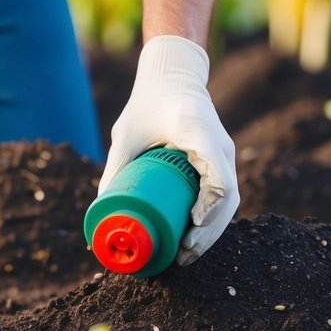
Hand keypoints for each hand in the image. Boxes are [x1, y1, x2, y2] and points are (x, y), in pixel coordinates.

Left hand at [100, 35, 237, 263]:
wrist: (172, 76)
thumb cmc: (146, 103)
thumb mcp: (126, 134)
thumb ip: (114, 169)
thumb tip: (100, 210)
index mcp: (197, 131)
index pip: (218, 177)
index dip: (209, 208)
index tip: (191, 226)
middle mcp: (218, 143)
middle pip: (228, 197)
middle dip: (209, 231)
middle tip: (183, 254)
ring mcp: (223, 152)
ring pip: (230, 199)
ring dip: (213, 230)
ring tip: (187, 253)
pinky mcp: (221, 159)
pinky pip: (224, 193)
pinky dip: (214, 218)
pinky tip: (196, 236)